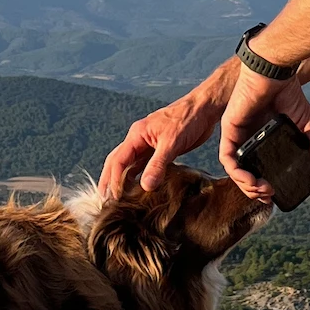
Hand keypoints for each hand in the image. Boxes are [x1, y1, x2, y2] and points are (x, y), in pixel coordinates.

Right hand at [98, 66, 232, 197]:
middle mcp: (139, 140)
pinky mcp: (161, 149)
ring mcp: (149, 145)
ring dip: (124, 180)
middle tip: (105, 200)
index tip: (113, 198)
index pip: (118, 160)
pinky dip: (140, 176)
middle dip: (110, 180)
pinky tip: (139, 188)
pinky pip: (145, 165)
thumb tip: (145, 186)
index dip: (113, 180)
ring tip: (119, 198)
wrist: (205, 108)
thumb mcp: (172, 143)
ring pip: (131, 164)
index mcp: (137, 135)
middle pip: (118, 162)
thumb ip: (157, 164)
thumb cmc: (188, 118)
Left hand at [217, 69, 309, 201]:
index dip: (262, 186)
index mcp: (262, 139)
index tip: (274, 195)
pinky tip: (250, 181)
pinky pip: (227, 158)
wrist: (275, 73)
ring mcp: (237, 135)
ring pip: (234, 170)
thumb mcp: (309, 122)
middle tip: (269, 196)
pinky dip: (237, 173)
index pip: (258, 168)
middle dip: (254, 191)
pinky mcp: (229, 130)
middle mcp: (248, 139)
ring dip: (246, 186)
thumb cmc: (289, 92)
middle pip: (244, 173)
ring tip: (263, 191)